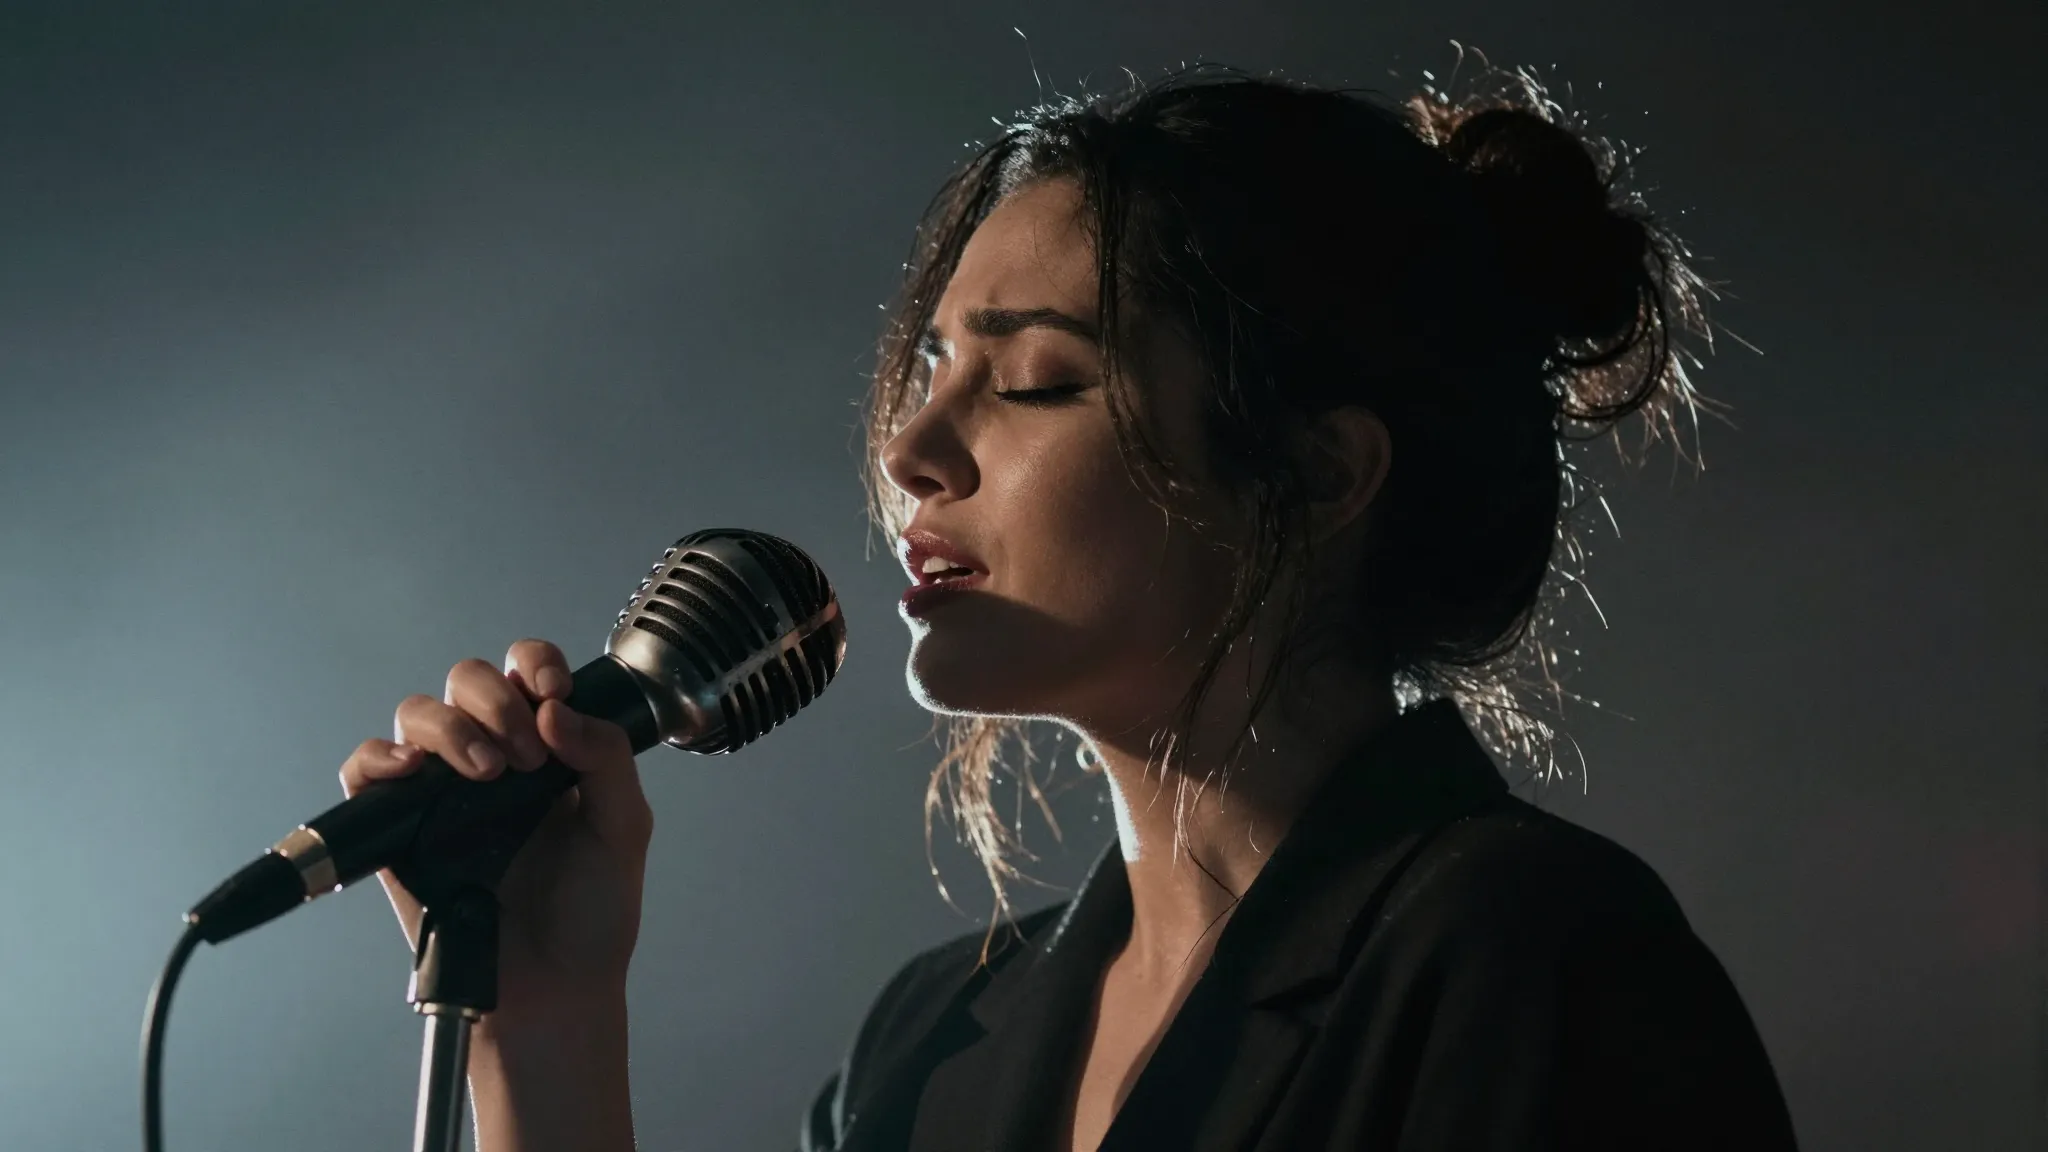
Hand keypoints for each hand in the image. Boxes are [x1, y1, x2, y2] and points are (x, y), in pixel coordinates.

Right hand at [336, 639, 653, 1034]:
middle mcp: (491, 756)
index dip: (536, 664)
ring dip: (449, 727)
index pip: (530, 672)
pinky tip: (411, 771)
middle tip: (525, 757)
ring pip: (418, 714)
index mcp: (548, 745)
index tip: (554, 692)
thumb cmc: (591, 910)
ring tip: (485, 773)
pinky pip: (367, 771)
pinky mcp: (397, 828)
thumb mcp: (623, 827)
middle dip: (495, 701)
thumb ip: (606, 759)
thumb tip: (557, 710)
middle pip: (469, 680)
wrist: (553, 984)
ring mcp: (441, 789)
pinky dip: (380, 759)